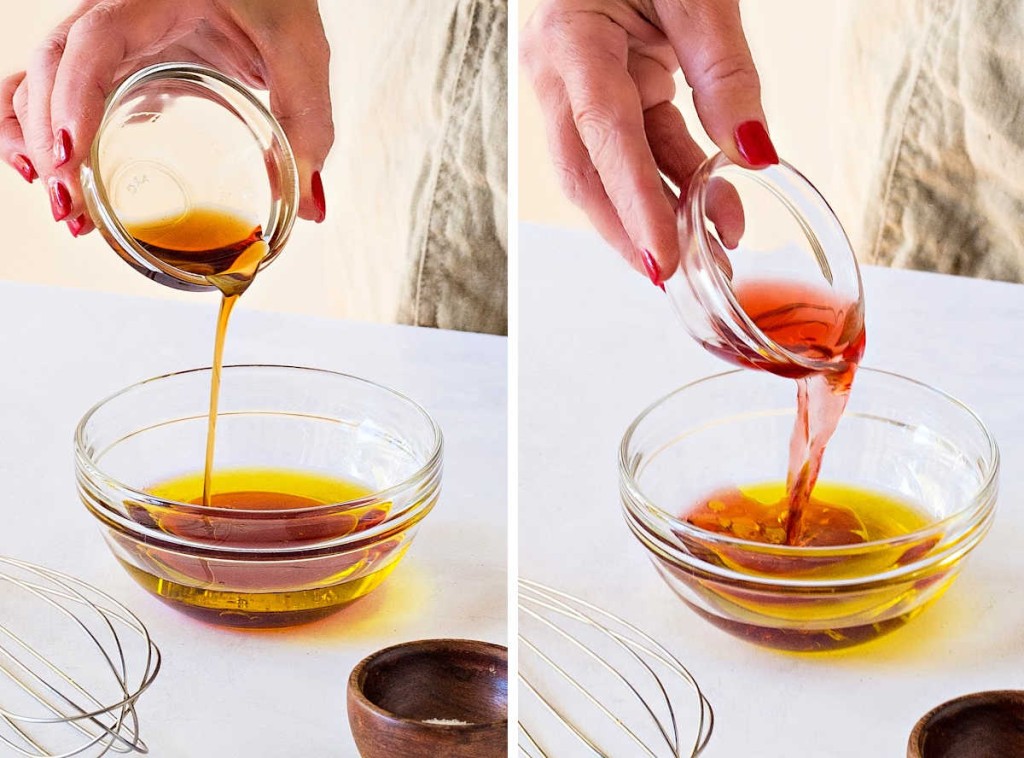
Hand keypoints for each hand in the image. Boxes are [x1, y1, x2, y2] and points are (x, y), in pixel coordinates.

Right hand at [0, 0, 333, 236]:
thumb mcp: (299, 52)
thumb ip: (307, 121)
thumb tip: (311, 206)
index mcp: (149, 1)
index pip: (92, 44)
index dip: (72, 99)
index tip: (72, 156)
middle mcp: (114, 17)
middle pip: (50, 70)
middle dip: (48, 142)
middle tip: (73, 209)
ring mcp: (109, 42)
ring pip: (40, 81)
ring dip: (36, 143)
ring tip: (66, 209)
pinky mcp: (116, 65)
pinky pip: (59, 92)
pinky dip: (44, 132)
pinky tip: (63, 179)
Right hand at [522, 0, 773, 285]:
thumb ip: (727, 73)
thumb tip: (758, 156)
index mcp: (571, 41)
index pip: (604, 137)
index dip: (633, 202)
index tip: (664, 256)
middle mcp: (560, 72)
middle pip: (586, 174)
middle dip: (630, 230)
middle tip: (677, 278)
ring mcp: (577, 85)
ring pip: (610, 169)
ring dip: (660, 212)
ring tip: (719, 249)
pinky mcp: (605, 91)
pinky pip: (635, 146)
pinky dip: (673, 180)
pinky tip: (715, 208)